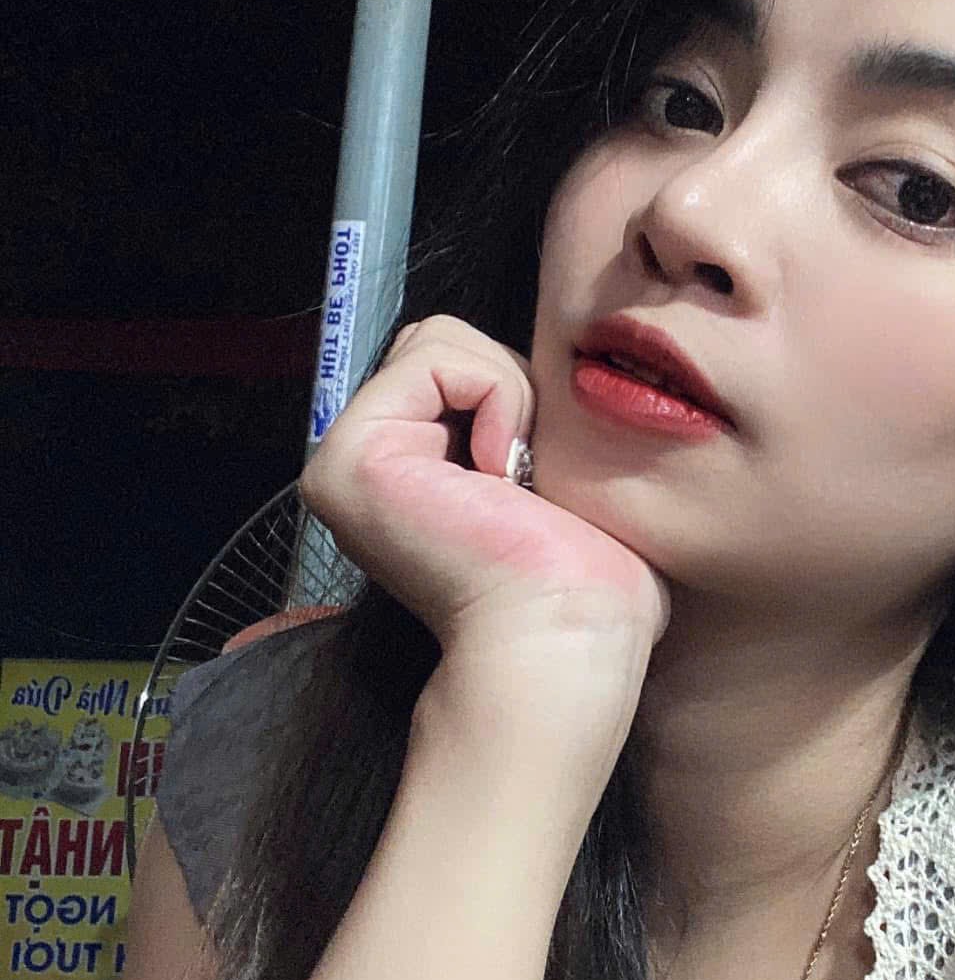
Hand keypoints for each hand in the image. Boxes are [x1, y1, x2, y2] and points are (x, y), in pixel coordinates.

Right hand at [299, 316, 670, 664]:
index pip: (454, 365)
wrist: (566, 640)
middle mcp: (364, 466)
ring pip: (439, 339)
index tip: (535, 478)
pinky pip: (438, 356)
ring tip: (514, 480)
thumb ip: (525, 420)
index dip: (516, 394)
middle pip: (441, 342)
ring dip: (507, 393)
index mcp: (405, 473)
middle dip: (507, 384)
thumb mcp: (557, 476)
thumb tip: (546, 375)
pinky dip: (496, 396)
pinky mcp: (351, 457)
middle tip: (527, 475)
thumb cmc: (585, 584)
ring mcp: (344, 461)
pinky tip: (501, 474)